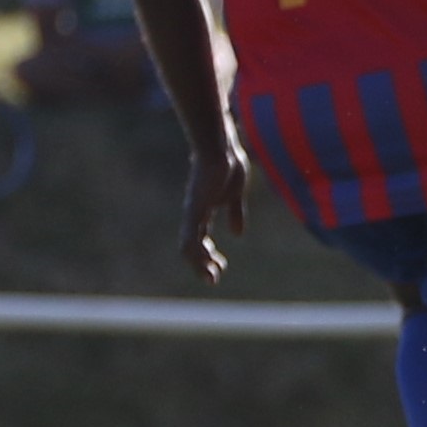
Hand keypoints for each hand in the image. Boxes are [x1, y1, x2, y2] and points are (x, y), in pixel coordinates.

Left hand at [181, 137, 248, 284]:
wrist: (219, 147)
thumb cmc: (228, 164)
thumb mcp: (235, 194)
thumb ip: (235, 213)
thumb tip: (238, 234)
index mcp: (205, 211)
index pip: (201, 239)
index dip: (209, 256)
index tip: (221, 266)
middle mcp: (195, 214)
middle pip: (192, 247)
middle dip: (202, 266)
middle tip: (213, 279)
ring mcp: (193, 212)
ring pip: (188, 247)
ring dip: (198, 264)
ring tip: (210, 276)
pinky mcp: (195, 209)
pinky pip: (190, 236)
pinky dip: (195, 251)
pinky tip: (204, 260)